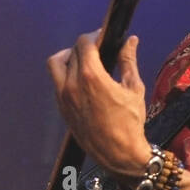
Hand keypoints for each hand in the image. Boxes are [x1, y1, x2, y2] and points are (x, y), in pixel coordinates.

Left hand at [46, 31, 149, 177]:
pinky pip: (57, 82)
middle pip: (71, 52)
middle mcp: (72, 84)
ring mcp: (63, 97)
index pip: (84, 43)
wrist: (118, 153)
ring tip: (83, 61)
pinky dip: (66, 74)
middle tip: (98, 49)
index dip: (94, 36)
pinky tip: (81, 79)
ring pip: (56, 64)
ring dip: (68, 57)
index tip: (102, 37)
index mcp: (91, 76)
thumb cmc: (130, 122)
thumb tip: (131, 40)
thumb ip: (128, 61)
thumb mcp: (133, 88)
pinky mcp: (61, 108)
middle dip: (84, 47)